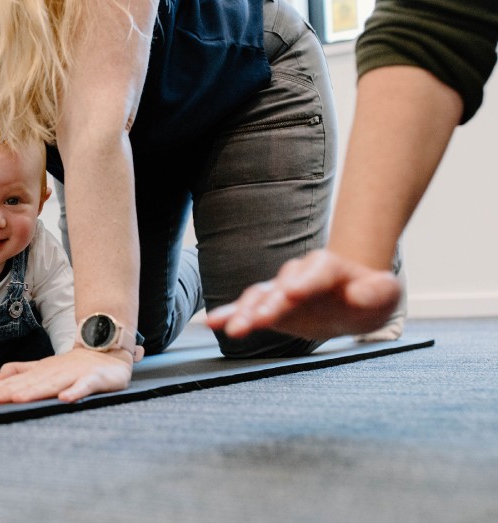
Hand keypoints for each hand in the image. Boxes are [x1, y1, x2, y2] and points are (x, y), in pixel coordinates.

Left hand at [0, 348, 133, 404]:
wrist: (106, 350)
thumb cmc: (73, 364)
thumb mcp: (43, 368)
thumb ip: (21, 372)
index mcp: (39, 372)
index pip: (11, 383)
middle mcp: (52, 374)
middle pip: (25, 384)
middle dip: (3, 392)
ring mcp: (72, 376)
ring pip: (50, 385)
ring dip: (33, 392)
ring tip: (16, 399)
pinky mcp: (93, 379)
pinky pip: (83, 387)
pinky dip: (75, 392)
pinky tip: (64, 399)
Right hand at [206, 249, 401, 340]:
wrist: (356, 297)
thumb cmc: (372, 293)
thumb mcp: (386, 292)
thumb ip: (376, 291)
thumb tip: (357, 295)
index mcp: (328, 267)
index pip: (315, 272)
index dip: (304, 281)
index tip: (291, 292)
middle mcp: (299, 277)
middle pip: (281, 287)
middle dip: (269, 303)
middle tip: (258, 318)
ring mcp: (282, 292)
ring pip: (260, 299)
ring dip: (246, 313)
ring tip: (233, 329)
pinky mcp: (273, 310)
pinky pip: (249, 311)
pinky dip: (230, 315)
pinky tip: (211, 323)